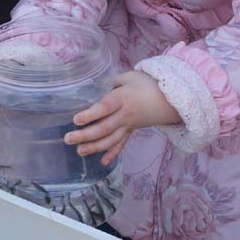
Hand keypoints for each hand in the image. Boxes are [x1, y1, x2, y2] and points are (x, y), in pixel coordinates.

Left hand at [64, 71, 180, 165]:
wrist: (171, 99)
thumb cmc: (147, 84)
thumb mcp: (128, 77)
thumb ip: (110, 81)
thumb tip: (91, 84)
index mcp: (124, 98)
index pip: (105, 107)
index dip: (91, 114)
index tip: (76, 119)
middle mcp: (125, 115)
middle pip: (105, 127)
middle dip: (86, 135)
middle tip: (68, 138)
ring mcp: (129, 125)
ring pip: (111, 139)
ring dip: (95, 147)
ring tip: (79, 151)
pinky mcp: (131, 131)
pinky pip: (122, 144)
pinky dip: (113, 153)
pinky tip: (102, 162)